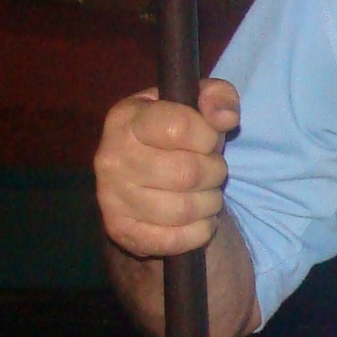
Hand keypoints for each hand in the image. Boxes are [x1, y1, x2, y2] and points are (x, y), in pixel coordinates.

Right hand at [95, 78, 240, 258]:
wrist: (139, 179)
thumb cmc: (174, 135)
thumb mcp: (195, 104)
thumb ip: (217, 96)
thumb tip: (225, 117)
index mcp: (127, 118)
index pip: (177, 127)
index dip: (207, 136)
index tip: (209, 139)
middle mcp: (111, 157)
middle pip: (186, 173)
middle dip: (215, 173)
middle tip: (215, 171)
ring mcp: (111, 197)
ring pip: (182, 209)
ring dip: (210, 204)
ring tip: (209, 194)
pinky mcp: (120, 231)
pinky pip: (173, 240)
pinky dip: (199, 232)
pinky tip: (200, 219)